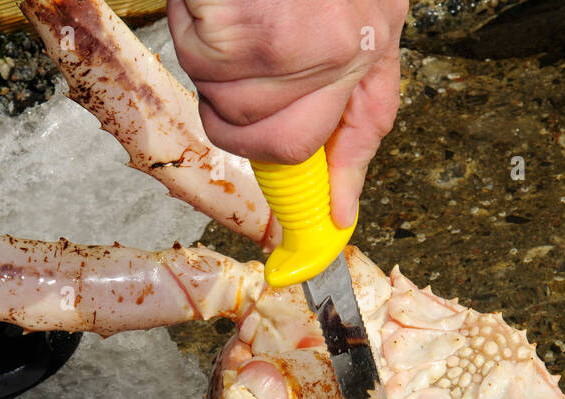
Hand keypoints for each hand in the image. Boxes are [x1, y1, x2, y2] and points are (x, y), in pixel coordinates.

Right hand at [168, 0, 407, 227]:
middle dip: (239, 109)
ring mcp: (267, 38)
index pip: (303, 149)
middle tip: (252, 60)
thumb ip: (360, 123)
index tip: (295, 213)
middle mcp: (319, 51)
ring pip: (214, 96)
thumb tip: (341, 207)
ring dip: (214, 61)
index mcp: (358, 51)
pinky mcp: (222, 22)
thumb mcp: (374, 30)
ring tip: (245, 11)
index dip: (283, 165)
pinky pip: (191, 54)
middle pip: (249, 136)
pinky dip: (194, 25)